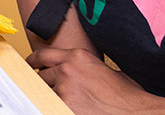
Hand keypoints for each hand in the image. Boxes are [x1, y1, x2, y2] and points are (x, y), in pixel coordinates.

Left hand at [29, 47, 158, 114]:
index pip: (44, 55)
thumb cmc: (126, 96)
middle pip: (41, 75)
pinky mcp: (63, 106)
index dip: (34, 61)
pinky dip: (54, 106)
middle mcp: (67, 70)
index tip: (30, 65)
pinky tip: (64, 107)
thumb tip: (81, 73)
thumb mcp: (107, 71)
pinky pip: (49, 105)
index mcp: (78, 56)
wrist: (134, 111)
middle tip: (51, 89)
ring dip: (50, 96)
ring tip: (66, 100)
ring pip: (44, 92)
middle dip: (45, 82)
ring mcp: (63, 89)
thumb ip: (88, 68)